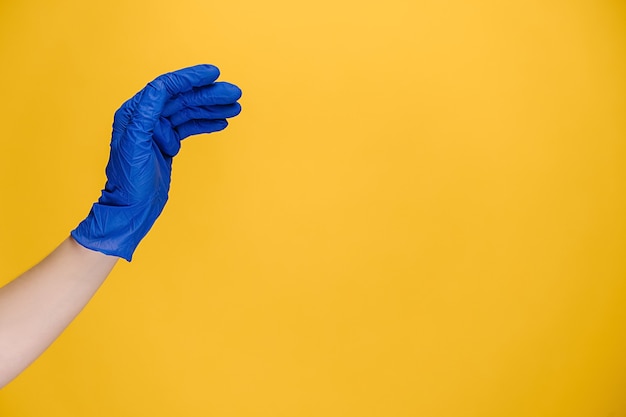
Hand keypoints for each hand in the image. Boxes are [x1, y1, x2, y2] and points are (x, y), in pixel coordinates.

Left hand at [71, 64, 241, 260]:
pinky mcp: (168, 143)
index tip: (213, 74)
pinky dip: (206, 123)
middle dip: (209, 94)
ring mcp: (157, 130)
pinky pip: (190, 127)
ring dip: (212, 108)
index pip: (166, 87)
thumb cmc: (129, 182)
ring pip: (189, 112)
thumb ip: (146, 116)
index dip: (190, 78)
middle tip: (234, 93)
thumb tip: (160, 88)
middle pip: (182, 98)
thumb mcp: (135, 146)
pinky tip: (223, 121)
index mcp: (134, 113)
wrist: (132, 209)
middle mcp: (145, 117)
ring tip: (235, 107)